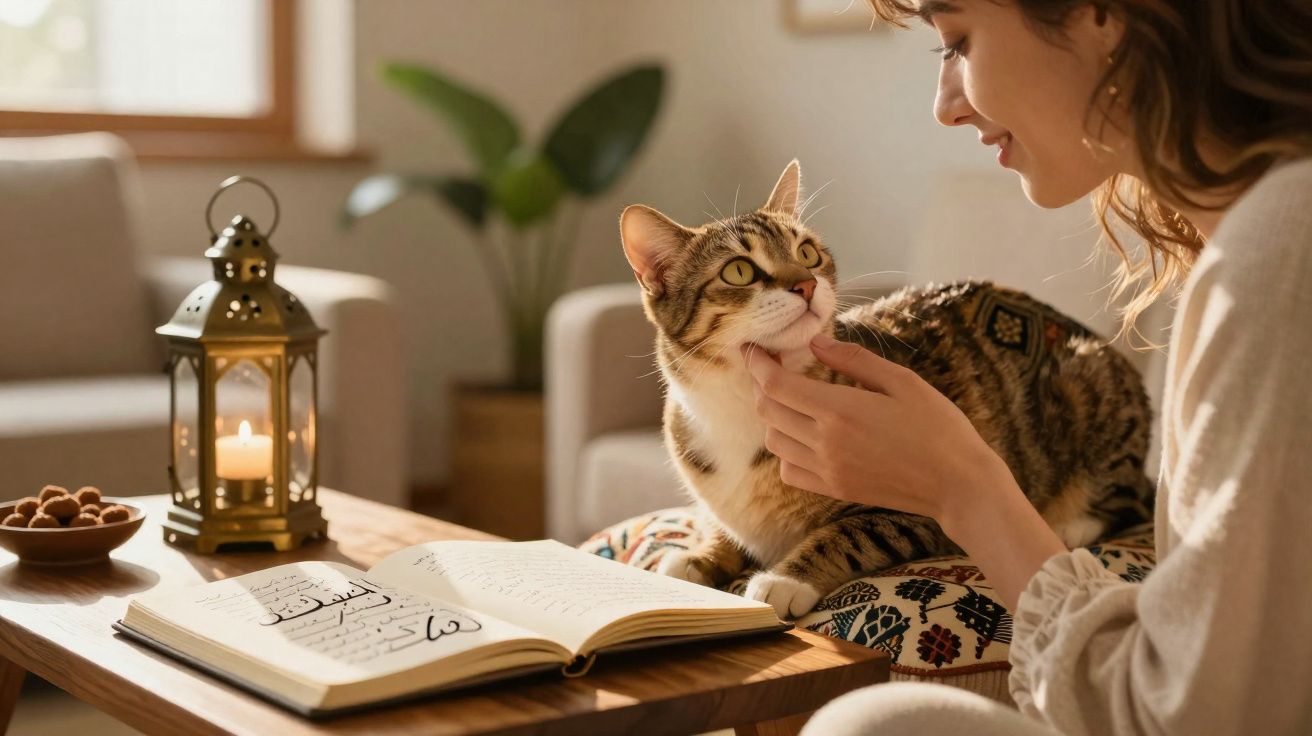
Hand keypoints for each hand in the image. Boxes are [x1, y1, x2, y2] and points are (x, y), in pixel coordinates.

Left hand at [739, 334, 1012, 530]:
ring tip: (792, 399)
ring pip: (773, 441)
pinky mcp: (834, 490)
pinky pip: (789, 470)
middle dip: (763, 385)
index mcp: (840, 410)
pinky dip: (785, 451)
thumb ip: (853, 359)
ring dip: (773, 417)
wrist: (958, 485)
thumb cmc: (939, 427)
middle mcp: (825, 443)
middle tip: (774, 368)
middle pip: (767, 411)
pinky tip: (805, 436)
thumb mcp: (902, 381)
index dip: (757, 364)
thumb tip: (815, 343)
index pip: (775, 385)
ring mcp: (827, 470)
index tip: (754, 349)